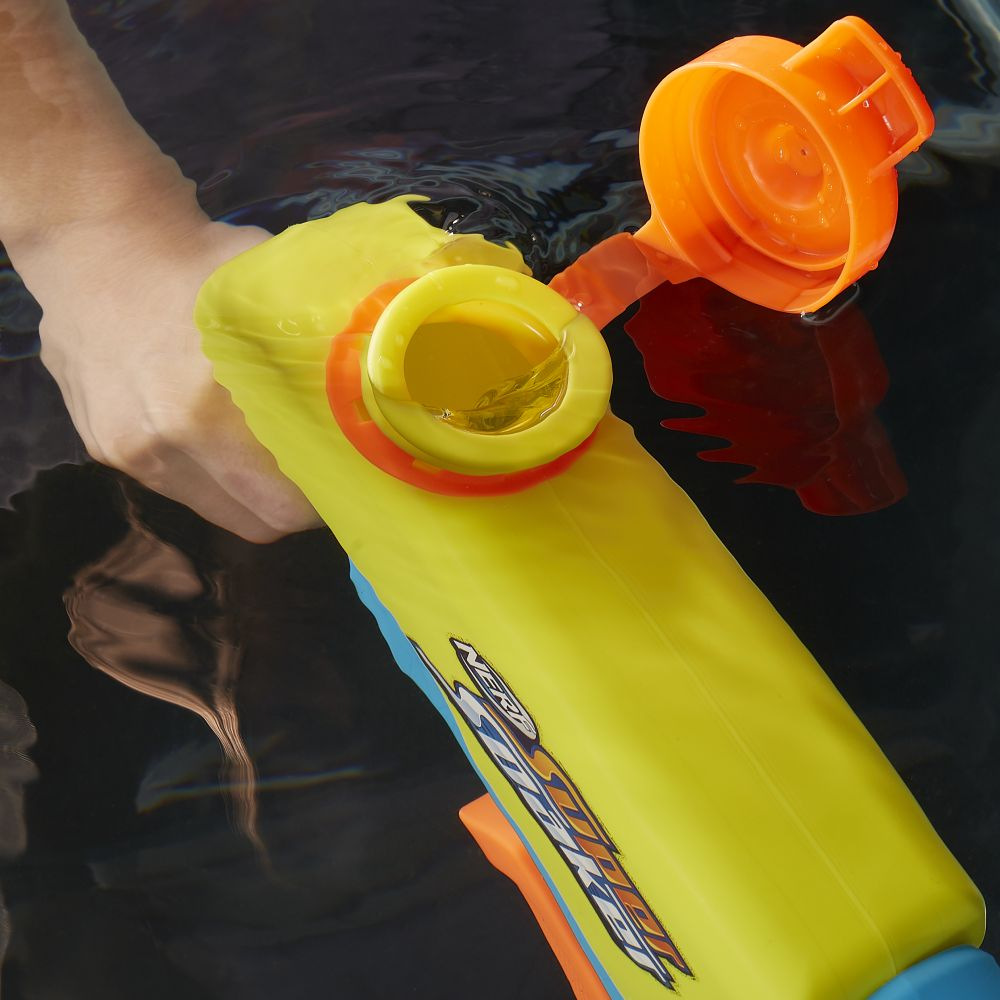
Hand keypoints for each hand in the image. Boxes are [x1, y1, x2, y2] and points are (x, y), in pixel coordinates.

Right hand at [12, 212, 320, 542]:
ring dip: (249, 490)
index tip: (351, 473)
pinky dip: (207, 468)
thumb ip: (318, 346)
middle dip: (295, 507)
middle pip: (254, 521)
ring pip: (214, 508)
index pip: (282, 506)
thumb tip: (381, 382)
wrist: (90, 235)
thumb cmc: (199, 256)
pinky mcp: (100, 445)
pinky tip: (217, 427)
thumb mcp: (274, 288)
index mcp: (204, 411)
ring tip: (272, 450)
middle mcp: (158, 445)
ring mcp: (124, 451)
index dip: (326, 499)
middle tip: (322, 470)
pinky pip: (175, 482)